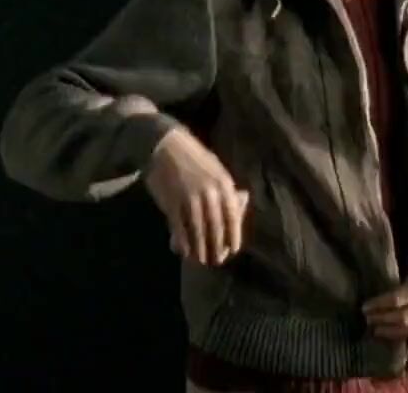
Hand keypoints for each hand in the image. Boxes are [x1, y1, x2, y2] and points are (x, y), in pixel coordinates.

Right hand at [144, 126, 248, 265]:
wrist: (166, 146)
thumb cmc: (195, 158)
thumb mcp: (217, 170)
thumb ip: (228, 189)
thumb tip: (240, 206)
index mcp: (224, 184)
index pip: (232, 216)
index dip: (233, 235)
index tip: (233, 250)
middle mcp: (209, 193)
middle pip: (216, 227)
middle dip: (217, 247)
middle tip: (216, 261)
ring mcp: (190, 199)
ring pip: (198, 231)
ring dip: (200, 248)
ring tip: (201, 260)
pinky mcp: (172, 203)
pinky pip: (179, 227)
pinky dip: (182, 241)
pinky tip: (184, 251)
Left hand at [363, 257, 407, 353]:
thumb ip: (407, 287)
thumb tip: (386, 302)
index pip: (398, 299)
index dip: (379, 305)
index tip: (365, 307)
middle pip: (404, 317)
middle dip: (383, 320)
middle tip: (368, 320)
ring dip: (394, 334)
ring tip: (379, 331)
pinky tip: (405, 353)